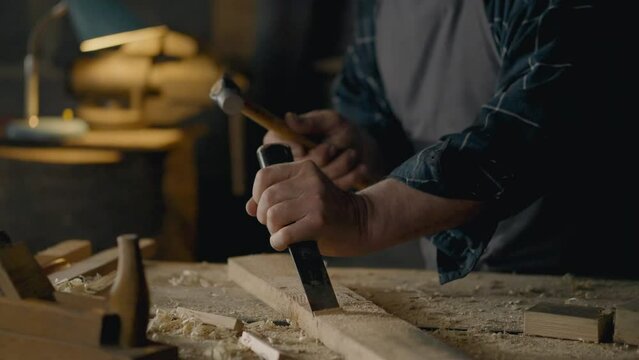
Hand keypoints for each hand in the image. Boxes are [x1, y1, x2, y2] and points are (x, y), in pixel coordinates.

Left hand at [245, 159, 368, 255]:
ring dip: (272, 230)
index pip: (264, 176)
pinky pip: (284, 234)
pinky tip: (284, 244)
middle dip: (264, 216)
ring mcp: (316, 200)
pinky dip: (278, 242)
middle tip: (275, 225)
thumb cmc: (328, 210)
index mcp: (305, 168)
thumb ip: (277, 197)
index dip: (257, 194)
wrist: (361, 222)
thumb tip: (249, 207)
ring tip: (283, 233)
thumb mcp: (304, 195)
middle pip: (267, 198)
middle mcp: (310, 180)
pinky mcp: (319, 221)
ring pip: (272, 215)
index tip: (263, 208)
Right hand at [263, 110, 383, 189]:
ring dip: (339, 165)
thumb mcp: (329, 121)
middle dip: (320, 156)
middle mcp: (290, 165)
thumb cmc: (341, 131)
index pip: (271, 149)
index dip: (291, 149)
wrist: (362, 151)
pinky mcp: (322, 194)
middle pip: (295, 168)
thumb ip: (310, 122)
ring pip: (317, 180)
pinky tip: (359, 168)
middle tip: (332, 147)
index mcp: (284, 143)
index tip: (306, 145)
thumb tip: (289, 118)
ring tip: (351, 153)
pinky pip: (334, 188)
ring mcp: (305, 182)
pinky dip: (350, 176)